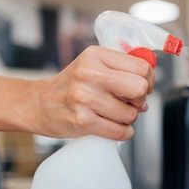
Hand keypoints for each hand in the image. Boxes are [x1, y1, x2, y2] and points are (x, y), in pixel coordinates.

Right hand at [33, 45, 154, 140]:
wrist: (39, 104)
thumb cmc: (72, 86)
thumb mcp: (93, 64)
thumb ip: (121, 68)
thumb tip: (149, 83)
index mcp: (95, 56)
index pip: (141, 67)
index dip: (149, 80)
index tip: (144, 86)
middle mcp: (89, 74)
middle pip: (139, 88)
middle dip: (140, 99)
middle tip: (130, 102)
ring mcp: (84, 98)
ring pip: (131, 114)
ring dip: (128, 118)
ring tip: (113, 113)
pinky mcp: (82, 121)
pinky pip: (120, 131)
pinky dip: (123, 132)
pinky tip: (113, 126)